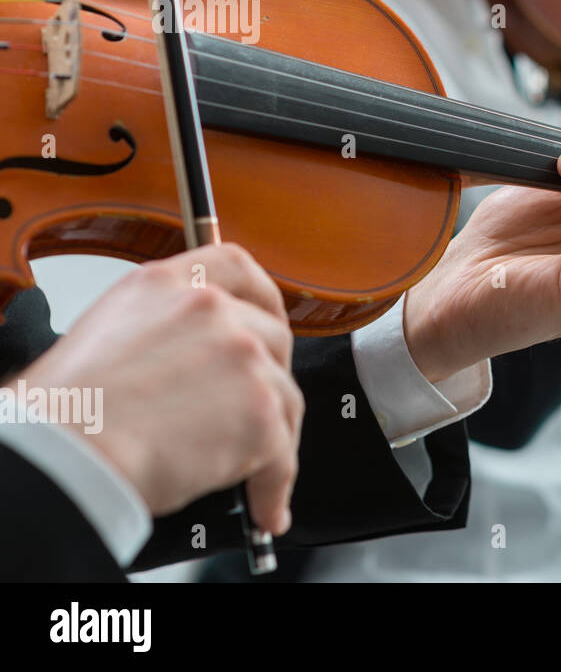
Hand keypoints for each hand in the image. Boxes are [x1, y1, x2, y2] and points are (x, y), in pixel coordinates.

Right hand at [14, 244, 301, 534]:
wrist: (64, 451)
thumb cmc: (68, 411)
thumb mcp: (107, 333)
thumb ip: (162, 330)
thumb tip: (189, 362)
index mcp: (168, 285)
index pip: (236, 268)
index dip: (260, 298)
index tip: (269, 321)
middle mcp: (212, 310)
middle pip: (271, 340)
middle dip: (264, 380)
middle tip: (245, 414)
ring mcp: (243, 356)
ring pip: (283, 396)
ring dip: (271, 437)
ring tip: (250, 472)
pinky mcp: (260, 409)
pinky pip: (282, 452)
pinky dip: (275, 483)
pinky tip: (264, 505)